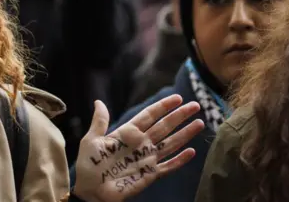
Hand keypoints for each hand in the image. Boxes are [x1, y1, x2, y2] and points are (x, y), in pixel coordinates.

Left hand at [73, 95, 204, 201]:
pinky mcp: (150, 174)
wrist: (90, 190)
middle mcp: (140, 143)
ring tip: (200, 123)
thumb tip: (98, 101)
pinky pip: (168, 166)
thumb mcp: (91, 139)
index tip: (177, 98)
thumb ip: (100, 121)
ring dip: (185, 134)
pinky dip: (180, 160)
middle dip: (179, 116)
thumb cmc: (88, 164)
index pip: (149, 115)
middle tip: (195, 105)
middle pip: (164, 126)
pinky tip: (192, 152)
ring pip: (170, 143)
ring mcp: (147, 158)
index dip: (163, 106)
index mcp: (127, 133)